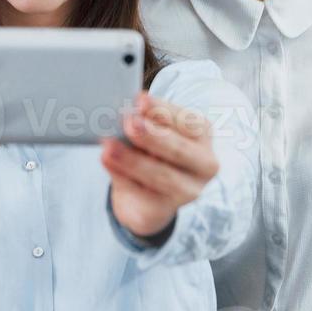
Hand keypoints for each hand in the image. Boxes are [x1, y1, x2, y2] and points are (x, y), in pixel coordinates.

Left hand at [101, 93, 218, 237]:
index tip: (140, 100)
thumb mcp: (151, 132)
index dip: (162, 110)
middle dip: (152, 136)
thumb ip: (143, 122)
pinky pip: (143, 194)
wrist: (145, 196)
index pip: (187, 121)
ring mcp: (189, 191)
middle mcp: (204, 164)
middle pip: (179, 149)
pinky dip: (122, 176)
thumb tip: (123, 113)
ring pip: (162, 175)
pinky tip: (107, 162)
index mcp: (202, 135)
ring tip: (109, 147)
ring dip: (133, 160)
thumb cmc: (150, 151)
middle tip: (129, 122)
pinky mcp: (165, 211)